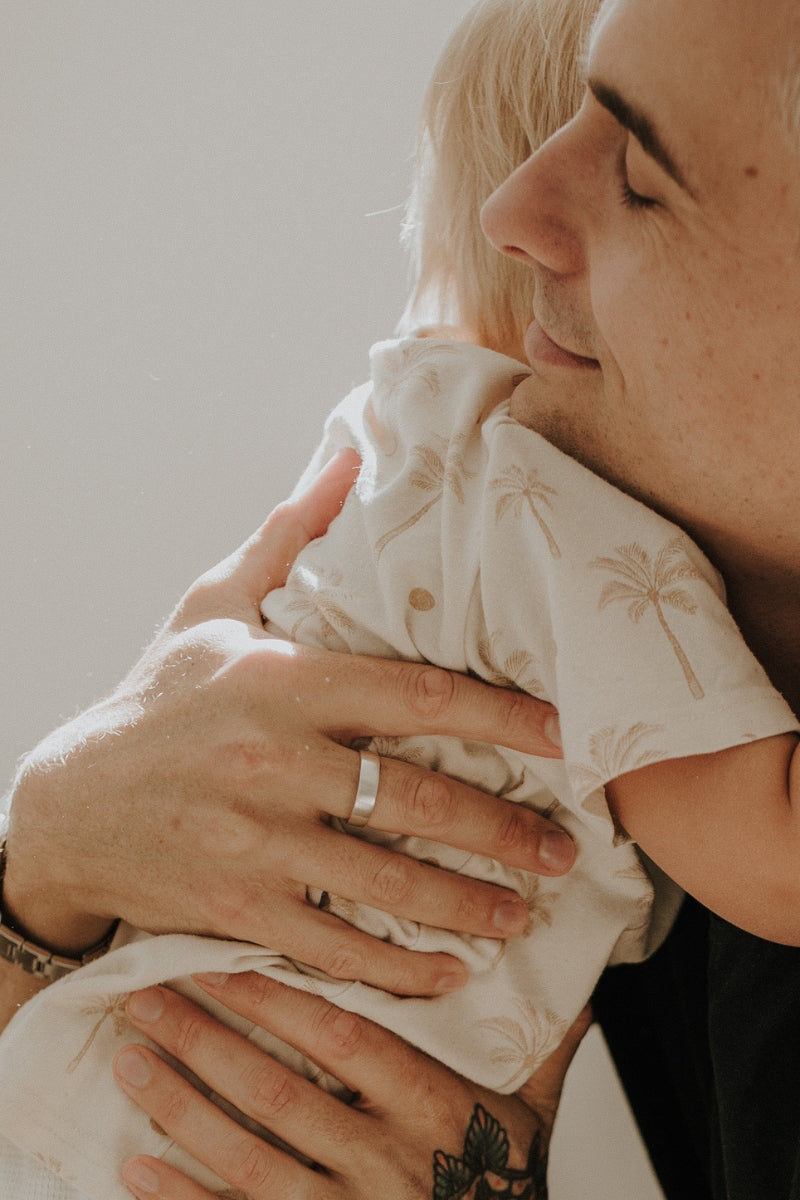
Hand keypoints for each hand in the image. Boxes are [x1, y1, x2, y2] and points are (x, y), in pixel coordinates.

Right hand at [4, 449, 569, 995]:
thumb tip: (347, 455)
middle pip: (418, 795)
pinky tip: (447, 971)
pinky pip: (333, 943)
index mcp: (282, 679)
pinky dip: (396, 966)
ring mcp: (256, 839)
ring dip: (468, 903)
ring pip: (388, 880)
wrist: (70, 802)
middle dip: (504, 827)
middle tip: (563, 847)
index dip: (505, 716)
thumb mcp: (211, 604)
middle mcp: (275, 760)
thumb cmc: (156, 698)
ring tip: (522, 912)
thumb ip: (285, 535)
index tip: (569, 735)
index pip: (418, 694)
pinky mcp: (237, 905)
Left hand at [114, 972, 591, 1198]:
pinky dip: (182, 1199)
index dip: (280, 997)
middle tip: (149, 995)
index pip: (344, 1039)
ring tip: (131, 1056)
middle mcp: (388, 1161)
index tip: (224, 957)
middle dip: (207, 1040)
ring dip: (181, 1104)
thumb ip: (543, 1036)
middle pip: (280, 1092)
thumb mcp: (535, 1109)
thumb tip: (566, 960)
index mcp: (434, 1109)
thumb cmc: (509, 1182)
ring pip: (248, 1154)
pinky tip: (138, 1162)